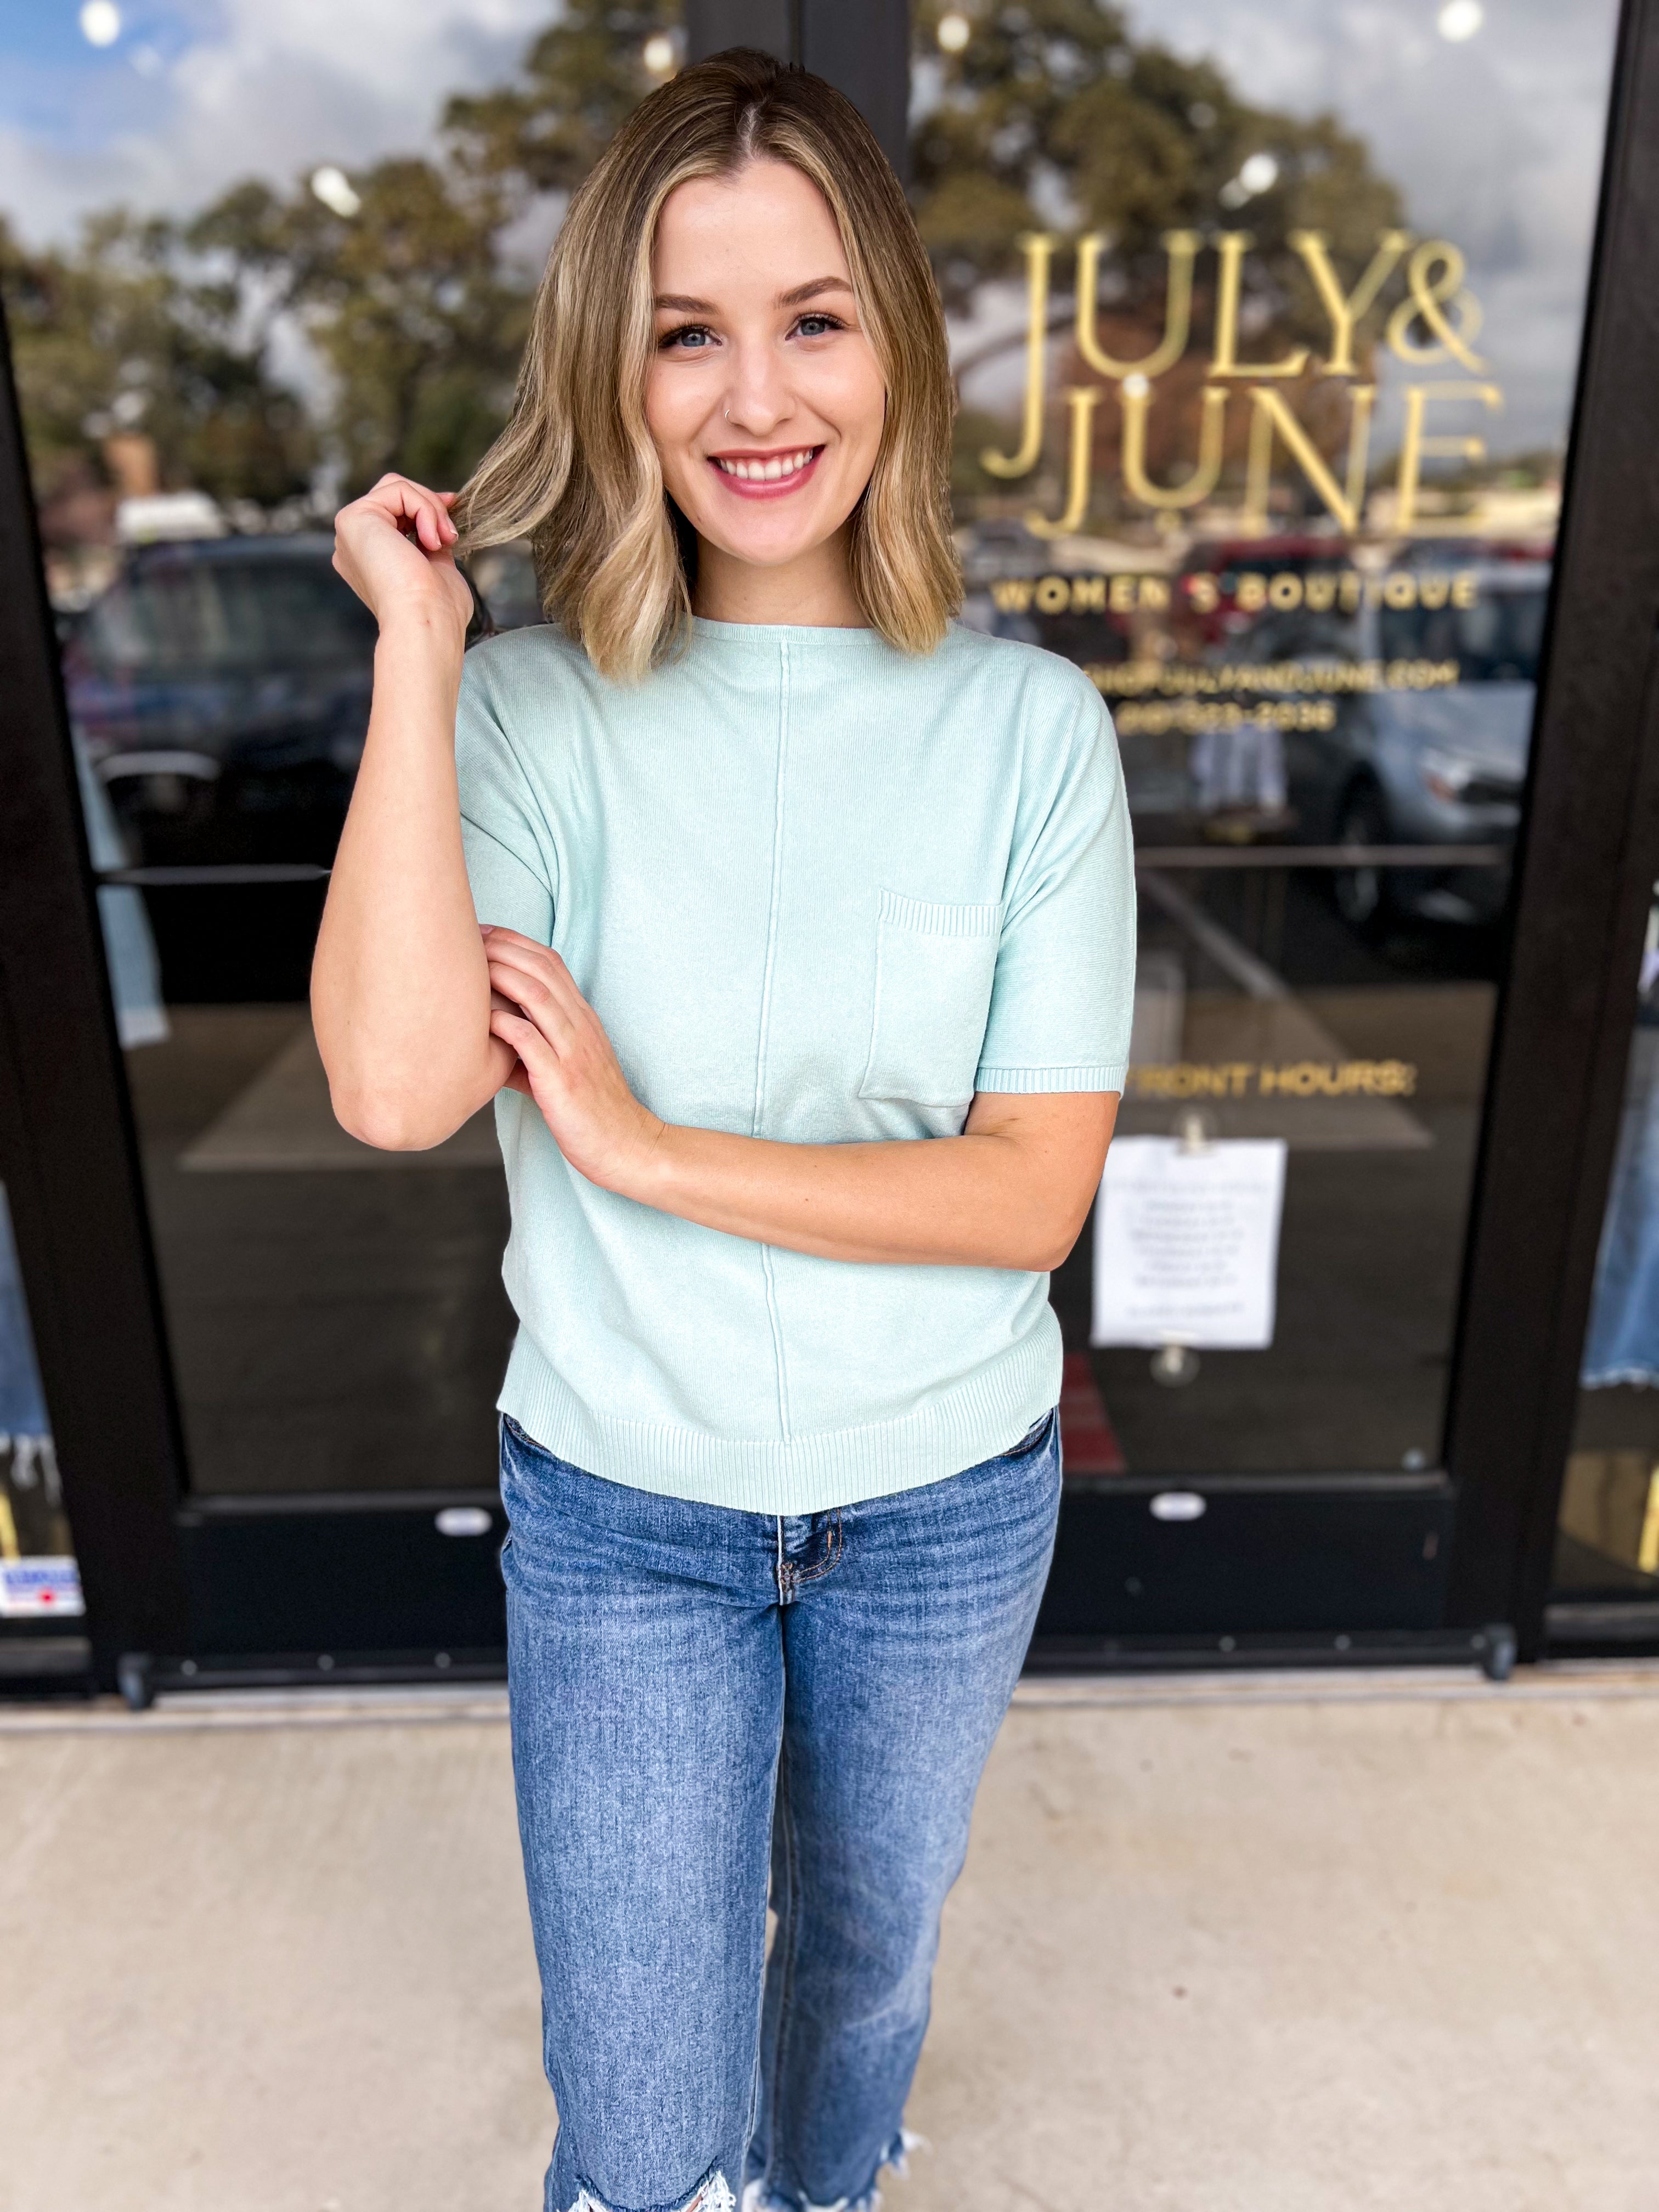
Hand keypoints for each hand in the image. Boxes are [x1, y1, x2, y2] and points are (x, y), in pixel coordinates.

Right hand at [333, 472, 472, 639]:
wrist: (425, 621)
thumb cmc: (437, 610)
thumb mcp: (436, 567)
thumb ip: (431, 544)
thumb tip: (441, 524)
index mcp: (370, 559)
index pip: (395, 512)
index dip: (425, 506)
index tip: (453, 508)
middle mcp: (354, 544)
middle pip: (394, 494)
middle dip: (429, 505)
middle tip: (451, 533)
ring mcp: (350, 530)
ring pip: (396, 488)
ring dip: (430, 508)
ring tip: (443, 541)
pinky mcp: (353, 518)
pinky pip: (398, 489)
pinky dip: (424, 508)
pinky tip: (430, 540)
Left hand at [482, 926, 666, 1190]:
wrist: (627, 1147)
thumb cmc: (591, 1112)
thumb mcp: (564, 1070)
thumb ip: (529, 1052)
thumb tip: (489, 1046)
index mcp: (582, 1019)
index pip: (551, 963)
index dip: (515, 942)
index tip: (482, 934)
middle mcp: (580, 1027)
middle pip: (542, 969)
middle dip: (502, 947)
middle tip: (466, 937)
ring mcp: (573, 1051)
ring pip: (537, 996)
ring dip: (500, 975)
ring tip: (470, 966)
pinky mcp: (563, 1080)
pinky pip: (530, 1041)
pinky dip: (503, 1023)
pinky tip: (480, 1017)